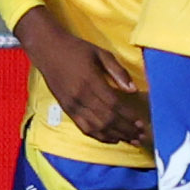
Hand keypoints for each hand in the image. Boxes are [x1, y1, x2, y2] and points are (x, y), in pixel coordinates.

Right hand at [16, 7, 149, 145]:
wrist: (47, 49)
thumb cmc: (76, 49)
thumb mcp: (101, 53)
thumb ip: (118, 71)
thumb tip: (133, 89)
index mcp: (91, 81)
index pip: (114, 104)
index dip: (129, 116)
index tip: (142, 124)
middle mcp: (81, 96)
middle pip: (107, 119)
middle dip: (126, 130)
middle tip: (141, 137)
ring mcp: (72, 104)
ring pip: (96, 127)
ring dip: (116, 136)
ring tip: (132, 141)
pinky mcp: (66, 109)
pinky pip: (83, 127)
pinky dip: (99, 136)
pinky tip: (112, 139)